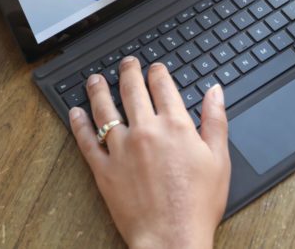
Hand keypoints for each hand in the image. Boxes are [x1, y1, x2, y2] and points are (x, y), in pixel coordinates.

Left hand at [69, 57, 229, 248]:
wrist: (172, 238)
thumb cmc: (198, 204)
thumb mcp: (219, 159)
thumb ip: (215, 120)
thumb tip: (214, 92)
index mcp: (175, 126)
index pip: (162, 86)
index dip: (157, 72)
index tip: (155, 68)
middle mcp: (145, 131)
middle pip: (132, 90)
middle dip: (128, 71)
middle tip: (126, 63)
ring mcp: (121, 149)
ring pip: (105, 110)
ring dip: (99, 90)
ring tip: (95, 79)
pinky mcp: (104, 170)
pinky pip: (86, 141)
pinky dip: (79, 124)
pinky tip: (76, 112)